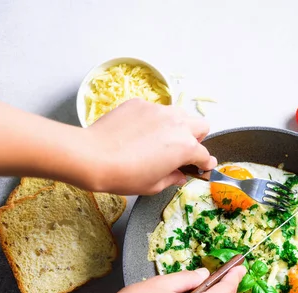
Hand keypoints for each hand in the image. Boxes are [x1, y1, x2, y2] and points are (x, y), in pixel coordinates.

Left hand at [85, 99, 216, 194]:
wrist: (92, 156)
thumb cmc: (124, 176)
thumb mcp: (153, 185)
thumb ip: (172, 178)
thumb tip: (179, 175)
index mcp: (185, 147)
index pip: (204, 155)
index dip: (203, 164)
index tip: (199, 167)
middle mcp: (177, 124)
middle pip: (201, 126)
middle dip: (196, 138)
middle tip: (180, 151)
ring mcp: (159, 110)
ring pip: (180, 113)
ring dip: (178, 126)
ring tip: (160, 139)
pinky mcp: (141, 103)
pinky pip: (156, 110)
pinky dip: (154, 120)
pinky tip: (138, 132)